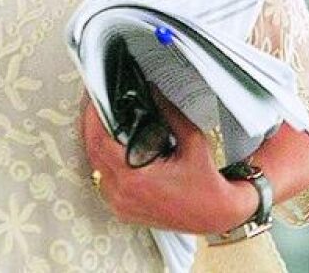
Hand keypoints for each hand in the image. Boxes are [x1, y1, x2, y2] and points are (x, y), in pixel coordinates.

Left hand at [77, 93, 254, 233]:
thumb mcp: (193, 141)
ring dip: (96, 142)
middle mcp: (123, 195)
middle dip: (92, 124)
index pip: (100, 141)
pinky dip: (104, 161)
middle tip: (96, 103)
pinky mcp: (124, 210)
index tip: (95, 98)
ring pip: (95, 166)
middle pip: (93, 151)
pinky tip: (112, 146)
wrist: (217, 216)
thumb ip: (170, 113)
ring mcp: (121, 205)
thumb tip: (153, 92)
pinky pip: (104, 181)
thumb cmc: (209, 187)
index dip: (94, 116)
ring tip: (102, 120)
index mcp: (136, 179)